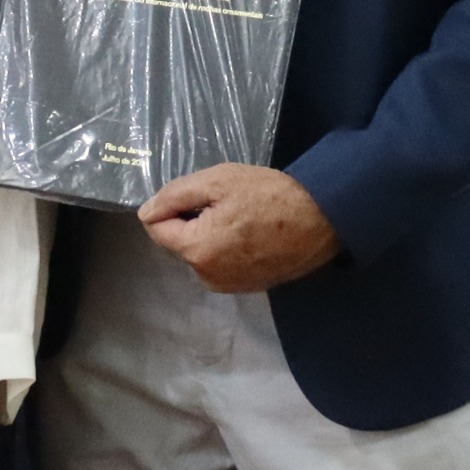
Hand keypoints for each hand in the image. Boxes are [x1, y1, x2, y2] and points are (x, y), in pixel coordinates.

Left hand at [141, 164, 338, 292]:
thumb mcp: (218, 181)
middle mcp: (206, 276)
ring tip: (243, 218)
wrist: (324, 219)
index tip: (200, 195)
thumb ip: (174, 196)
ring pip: (199, 254)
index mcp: (195, 250)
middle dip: (192, 221)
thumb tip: (146, 212)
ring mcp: (227, 286)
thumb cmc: (271, 195)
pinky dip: (227, 248)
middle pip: (177, 242)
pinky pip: (220, 264)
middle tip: (227, 203)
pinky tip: (252, 234)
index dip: (172, 206)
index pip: (155, 228)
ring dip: (209, 235)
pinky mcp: (246, 287)